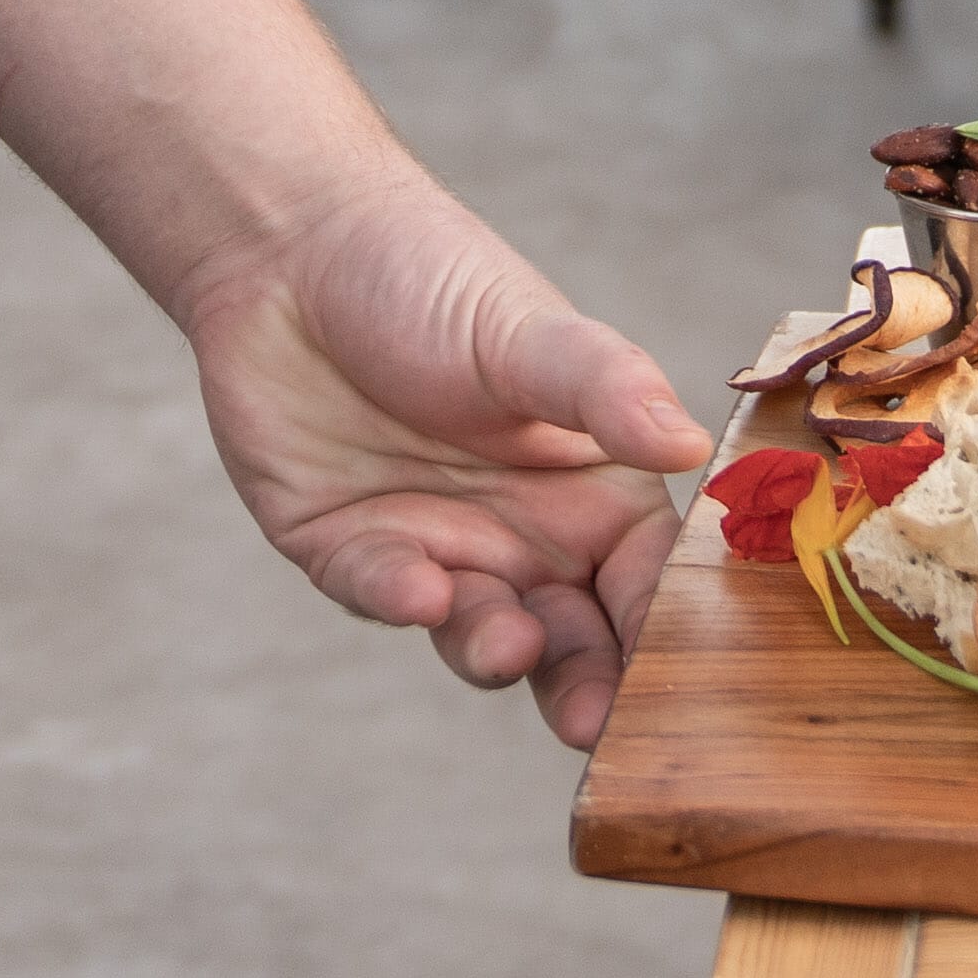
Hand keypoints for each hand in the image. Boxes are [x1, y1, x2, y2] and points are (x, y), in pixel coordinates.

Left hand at [174, 175, 711, 749]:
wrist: (289, 251)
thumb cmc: (429, 275)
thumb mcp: (527, 330)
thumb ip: (604, 389)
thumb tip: (688, 442)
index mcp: (590, 485)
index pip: (647, 576)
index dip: (664, 629)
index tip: (683, 683)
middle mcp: (522, 532)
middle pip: (573, 637)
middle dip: (588, 685)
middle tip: (596, 726)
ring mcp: (438, 549)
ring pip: (482, 633)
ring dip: (497, 650)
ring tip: (508, 645)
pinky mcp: (350, 553)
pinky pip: (383, 595)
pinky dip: (400, 598)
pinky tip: (417, 586)